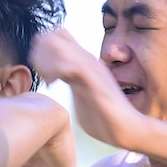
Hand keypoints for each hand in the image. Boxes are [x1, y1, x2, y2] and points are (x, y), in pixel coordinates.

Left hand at [30, 27, 142, 150]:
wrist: (127, 130)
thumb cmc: (104, 118)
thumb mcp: (80, 94)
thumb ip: (70, 82)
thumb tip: (56, 77)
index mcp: (83, 63)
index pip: (59, 37)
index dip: (42, 47)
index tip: (39, 69)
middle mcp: (88, 61)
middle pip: (57, 35)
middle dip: (41, 52)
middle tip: (42, 75)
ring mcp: (93, 69)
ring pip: (62, 46)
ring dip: (47, 61)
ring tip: (48, 80)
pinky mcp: (96, 82)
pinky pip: (74, 65)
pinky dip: (57, 70)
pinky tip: (53, 83)